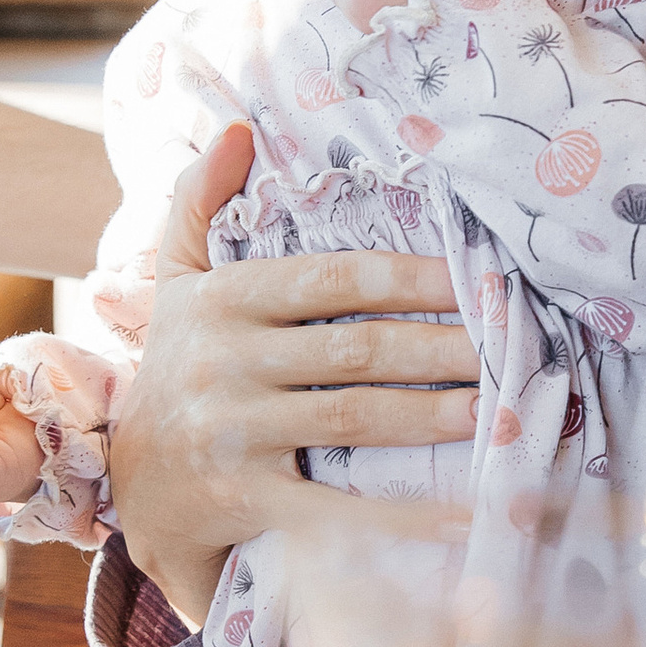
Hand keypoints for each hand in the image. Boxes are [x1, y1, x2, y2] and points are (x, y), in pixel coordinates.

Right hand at [106, 124, 480, 621]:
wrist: (132, 491)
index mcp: (218, 302)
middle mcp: (223, 365)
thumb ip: (199, 203)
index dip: (414, 277)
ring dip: (436, 413)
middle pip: (358, 350)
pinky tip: (464, 514)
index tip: (481, 279)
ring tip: (500, 406)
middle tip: (513, 346)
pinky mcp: (246, 502)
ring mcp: (234, 435)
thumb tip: (238, 131)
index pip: (334, 279)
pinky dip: (405, 515)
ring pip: (356, 416)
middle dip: (444, 347)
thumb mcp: (173, 285)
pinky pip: (339, 506)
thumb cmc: (173, 374)